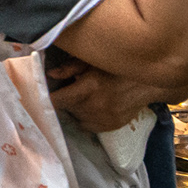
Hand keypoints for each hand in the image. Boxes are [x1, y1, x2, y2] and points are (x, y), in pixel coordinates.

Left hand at [48, 61, 165, 133]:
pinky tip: (93, 106)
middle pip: (67, 109)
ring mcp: (103, 118)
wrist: (148, 83)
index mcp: (89, 87)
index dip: (47, 99)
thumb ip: (71, 67)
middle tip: (70, 90)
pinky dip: (86, 117)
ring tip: (85, 97)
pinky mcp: (110, 126)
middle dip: (65, 100)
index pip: (58, 100)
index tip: (39, 97)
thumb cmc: (119, 68)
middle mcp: (95, 105)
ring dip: (76, 109)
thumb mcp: (94, 61)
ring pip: (76, 118)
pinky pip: (88, 125)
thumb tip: (51, 74)